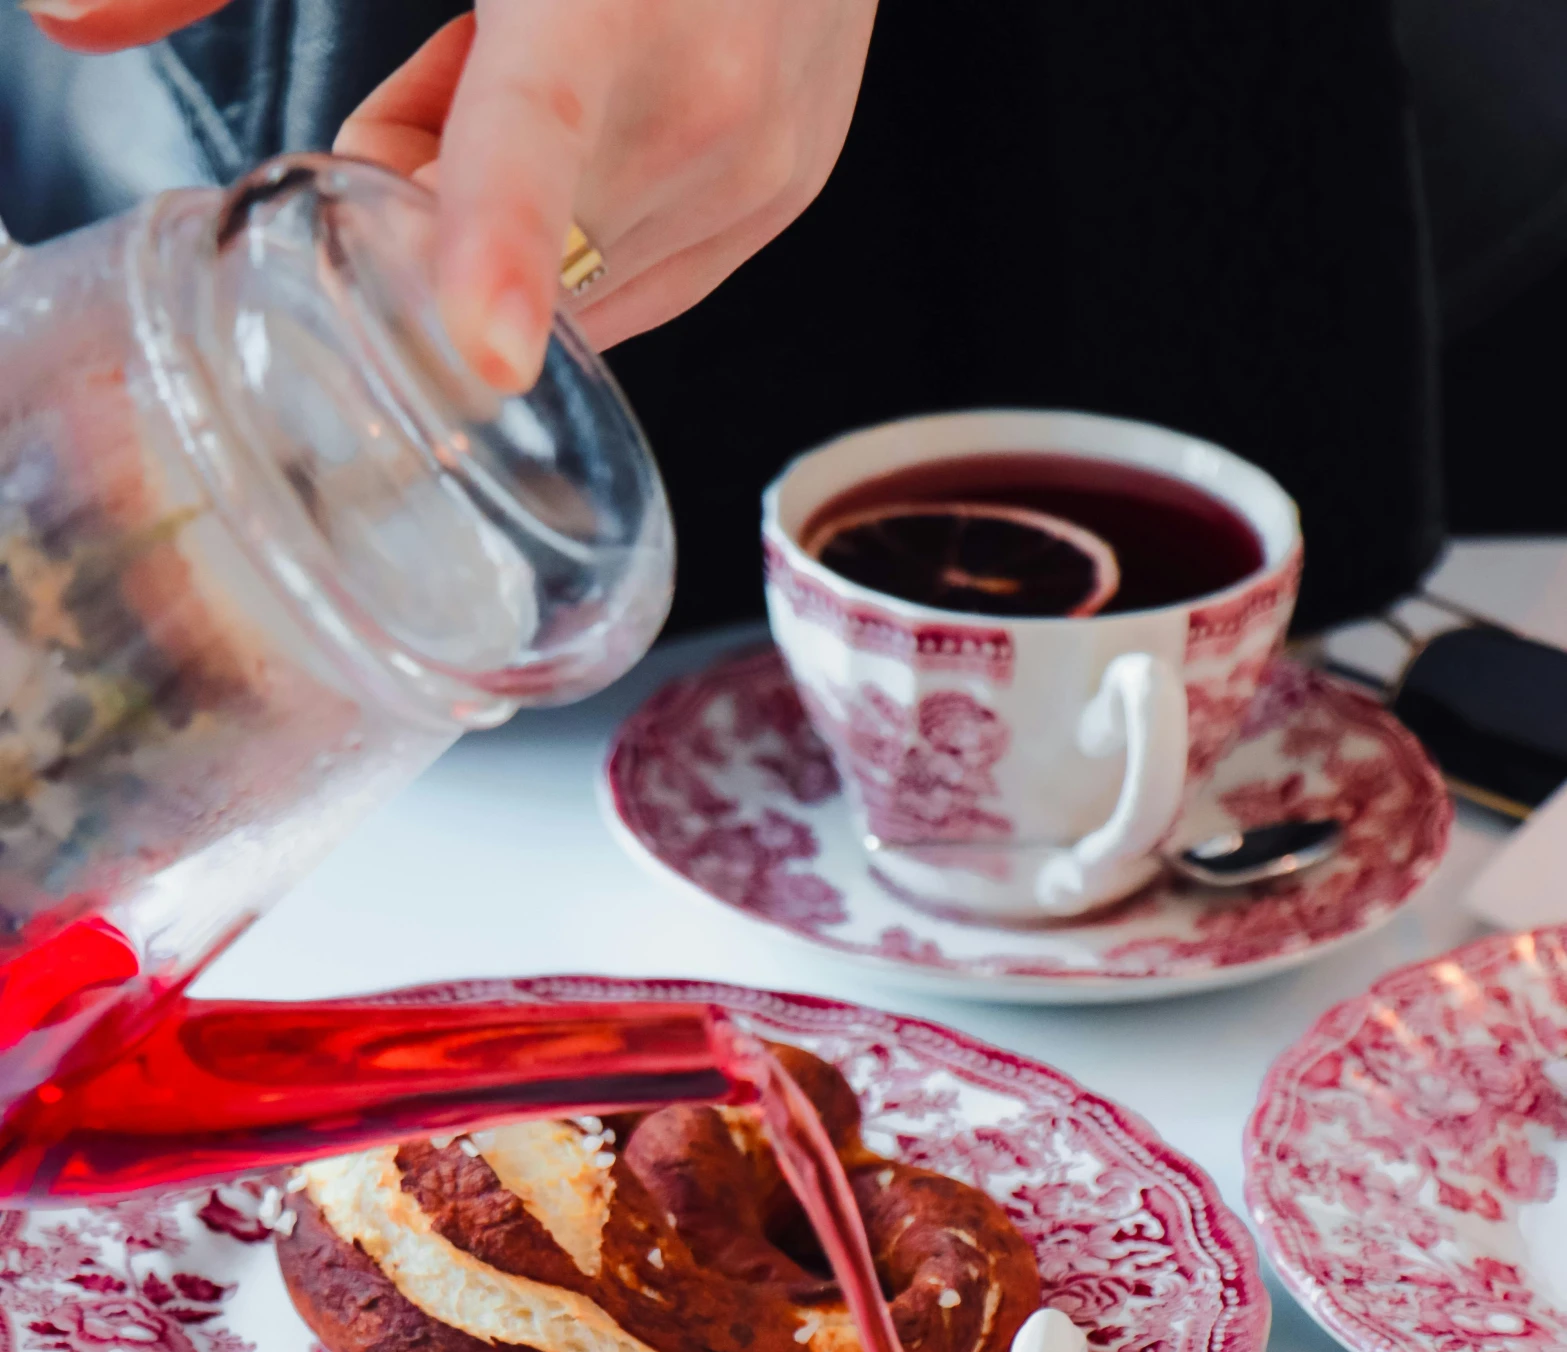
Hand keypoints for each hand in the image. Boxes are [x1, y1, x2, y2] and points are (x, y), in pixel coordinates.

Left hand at [26, 0, 878, 390]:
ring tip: (537, 78)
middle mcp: (707, 89)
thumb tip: (62, 21)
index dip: (495, 247)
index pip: (536, 139)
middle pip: (512, 252)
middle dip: (441, 203)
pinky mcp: (790, 194)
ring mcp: (764, 160)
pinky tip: (599, 118)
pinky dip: (588, 224)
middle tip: (436, 81)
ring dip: (521, 223)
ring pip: (578, 284)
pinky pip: (647, 278)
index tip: (478, 354)